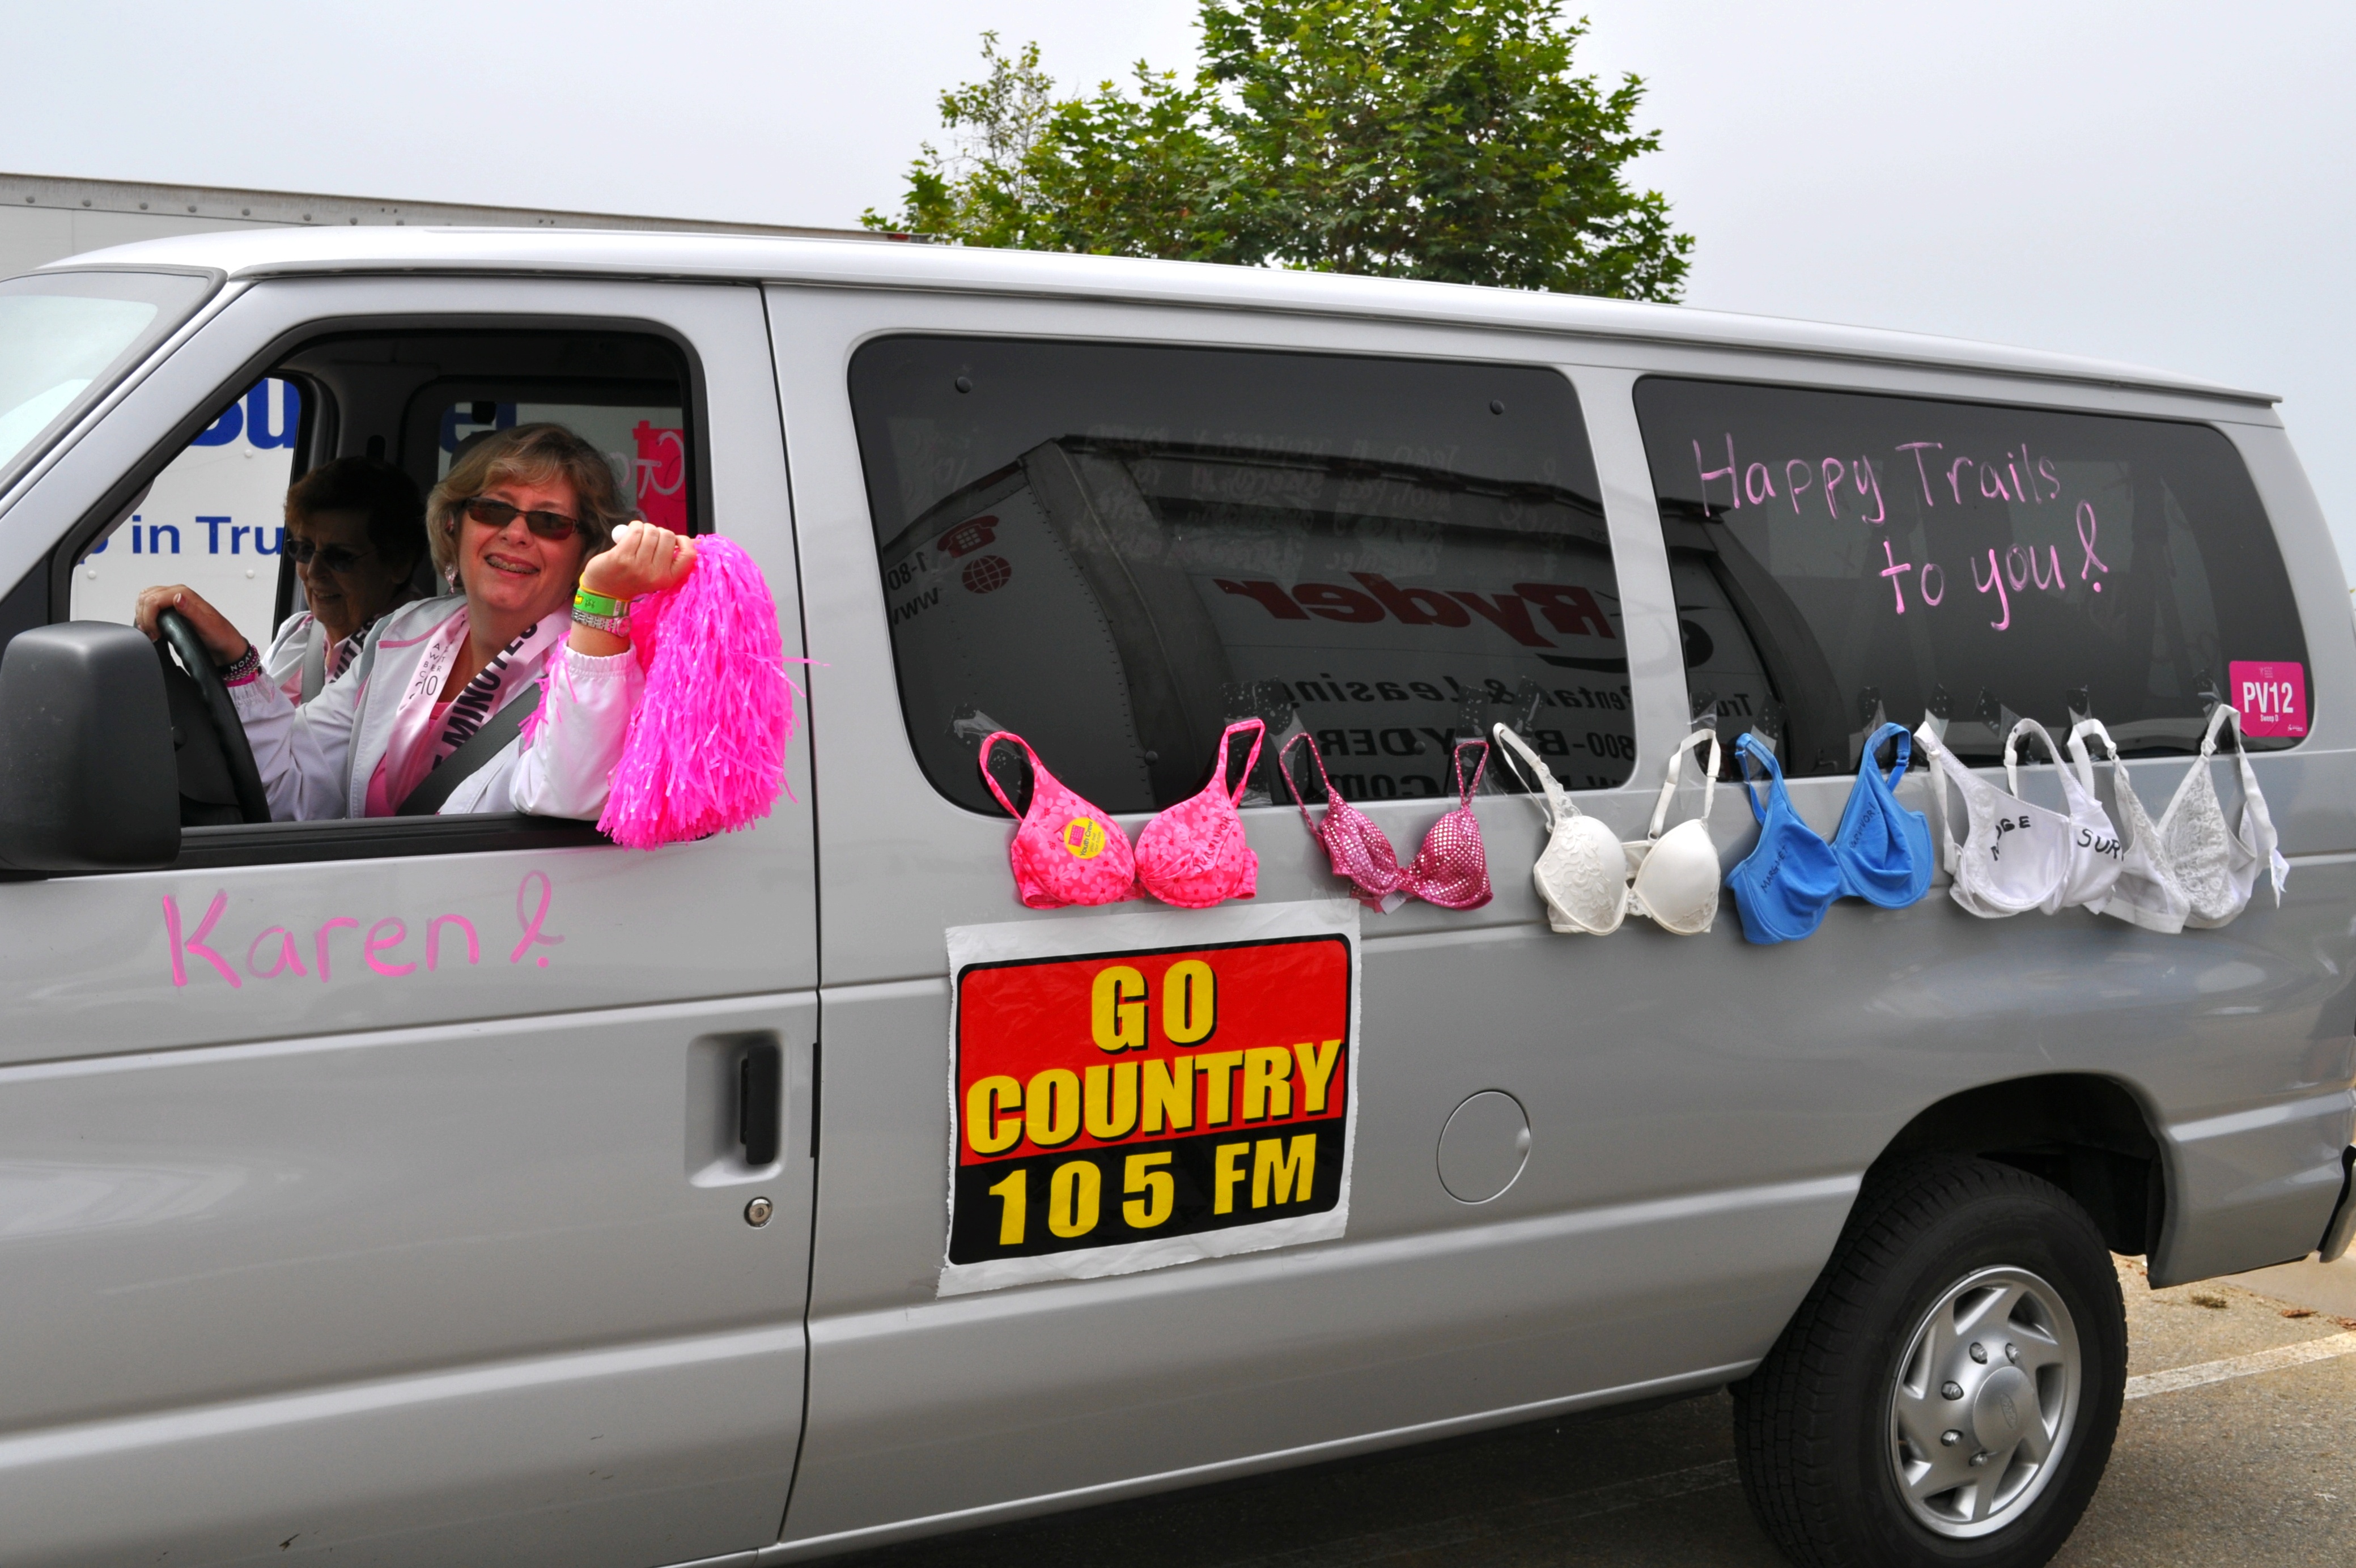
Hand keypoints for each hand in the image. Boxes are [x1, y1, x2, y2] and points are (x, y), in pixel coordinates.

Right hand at [132, 585, 248, 665]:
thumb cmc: (219, 635)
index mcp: (185, 594)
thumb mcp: (207, 626)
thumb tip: (178, 598)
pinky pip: (148, 606)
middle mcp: (178, 594)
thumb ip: (191, 611)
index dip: (148, 617)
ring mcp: (172, 601)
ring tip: (151, 633)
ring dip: (142, 616)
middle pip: (145, 597)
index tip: (154, 634)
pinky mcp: (169, 609)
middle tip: (152, 634)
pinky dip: (144, 616)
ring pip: (144, 600)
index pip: (153, 599)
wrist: (225, 645)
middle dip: (143, 617)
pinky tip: (152, 628)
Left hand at [579, 521, 696, 602]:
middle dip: (659, 532)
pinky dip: (634, 526)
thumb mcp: (656, 575)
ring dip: (645, 528)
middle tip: (650, 538)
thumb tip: (688, 539)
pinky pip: (635, 531)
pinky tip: (629, 532)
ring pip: (651, 532)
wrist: (604, 591)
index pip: (688, 555)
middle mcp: (655, 574)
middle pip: (668, 537)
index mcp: (668, 579)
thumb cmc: (633, 578)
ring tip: (638, 535)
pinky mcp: (622, 557)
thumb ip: (670, 559)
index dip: (685, 541)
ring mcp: (638, 566)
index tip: (676, 539)